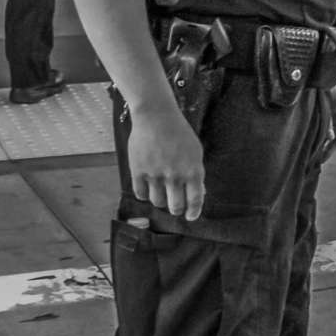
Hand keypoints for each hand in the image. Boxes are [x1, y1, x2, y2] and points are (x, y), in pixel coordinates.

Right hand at [125, 100, 206, 220]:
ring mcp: (155, 174)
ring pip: (157, 202)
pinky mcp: (138, 171)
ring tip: (162, 194)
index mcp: (193, 171)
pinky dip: (145, 195)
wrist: (156, 118)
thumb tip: (197, 193)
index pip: (195, 200)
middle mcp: (175, 176)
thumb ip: (196, 173)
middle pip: (175, 206)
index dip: (194, 212)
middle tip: (176, 208)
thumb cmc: (179, 133)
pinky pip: (141, 193)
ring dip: (161, 202)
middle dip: (177, 210)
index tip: (191, 217)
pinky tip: (148, 188)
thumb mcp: (195, 152)